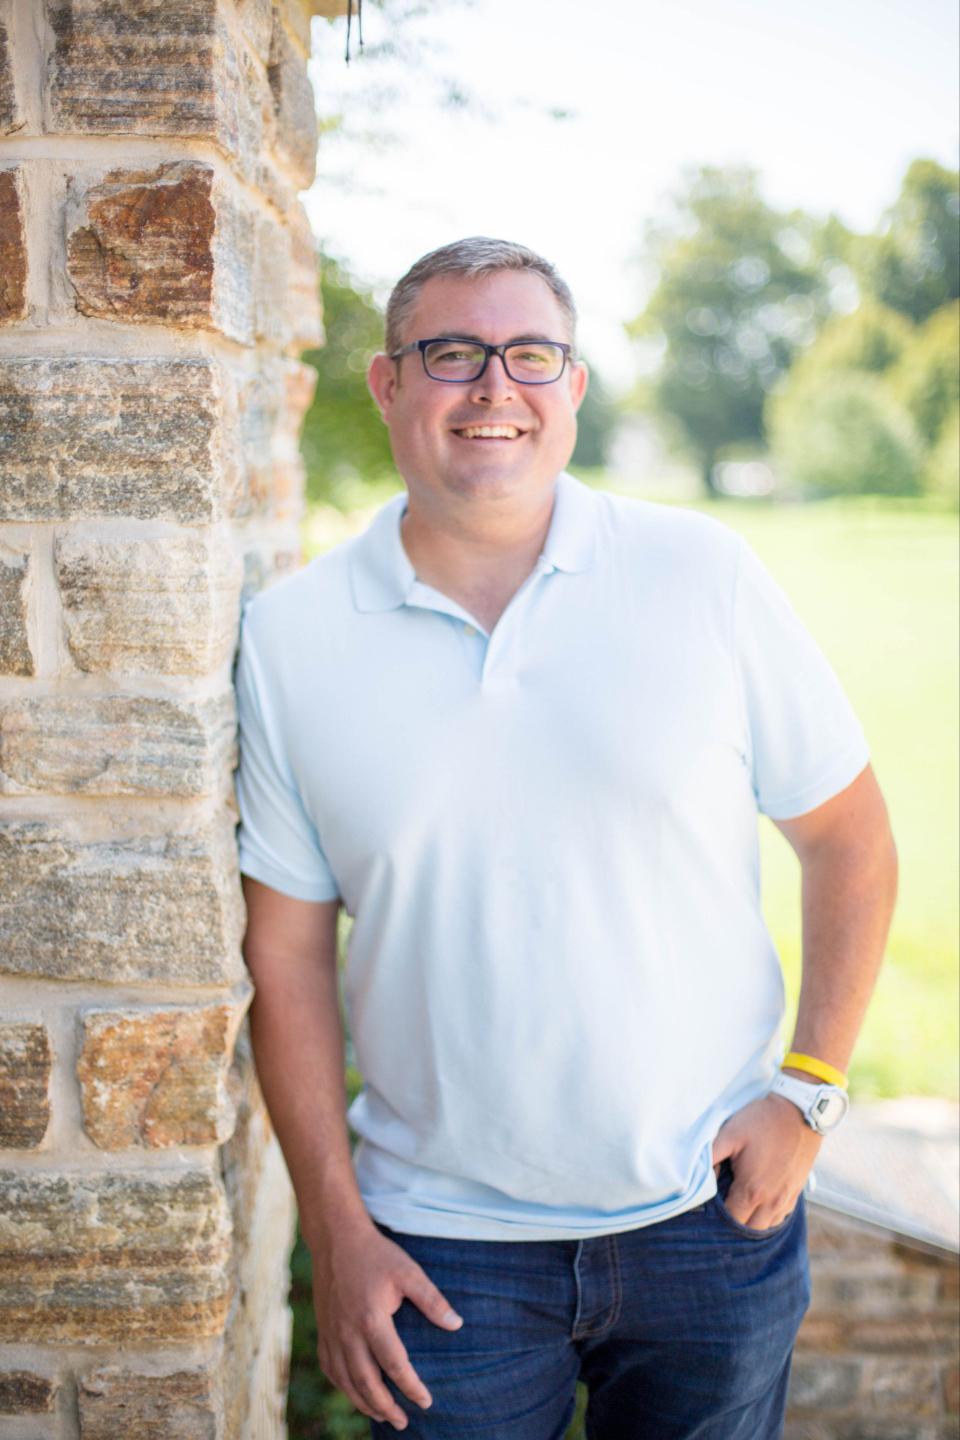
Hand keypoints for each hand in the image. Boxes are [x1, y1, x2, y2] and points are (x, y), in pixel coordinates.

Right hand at [310, 1218, 462, 1429]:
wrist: (336, 1238)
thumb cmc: (376, 1254)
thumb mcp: (408, 1272)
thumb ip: (432, 1300)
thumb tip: (456, 1325)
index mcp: (372, 1319)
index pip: (394, 1365)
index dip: (411, 1387)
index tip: (426, 1402)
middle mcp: (348, 1332)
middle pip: (366, 1382)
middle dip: (386, 1407)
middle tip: (403, 1422)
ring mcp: (331, 1333)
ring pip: (345, 1381)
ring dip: (364, 1403)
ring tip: (382, 1415)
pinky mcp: (322, 1330)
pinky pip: (329, 1368)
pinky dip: (342, 1386)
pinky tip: (354, 1393)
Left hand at [711, 1093, 821, 1229]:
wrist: (799, 1111)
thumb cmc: (761, 1121)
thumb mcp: (730, 1133)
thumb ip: (711, 1157)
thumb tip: (701, 1178)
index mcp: (752, 1189)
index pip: (731, 1219)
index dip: (717, 1216)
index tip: (709, 1206)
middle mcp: (771, 1201)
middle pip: (748, 1228)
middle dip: (733, 1222)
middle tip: (722, 1206)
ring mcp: (786, 1198)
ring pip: (766, 1226)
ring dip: (751, 1221)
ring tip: (739, 1206)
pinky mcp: (797, 1192)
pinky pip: (781, 1217)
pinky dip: (768, 1216)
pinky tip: (758, 1204)